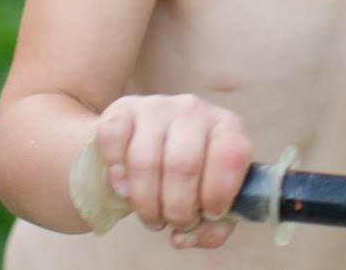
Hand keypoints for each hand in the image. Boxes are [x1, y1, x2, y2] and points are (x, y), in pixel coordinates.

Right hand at [94, 94, 253, 249]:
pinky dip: (117, 174)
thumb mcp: (210, 201)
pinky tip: (124, 189)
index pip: (231, 155)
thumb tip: (183, 237)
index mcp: (227, 127)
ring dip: (146, 204)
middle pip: (184, 165)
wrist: (142, 148)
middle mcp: (194, 110)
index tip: (209, 213)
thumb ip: (212, 228)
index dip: (219, 193)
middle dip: (178, 209)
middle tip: (175, 222)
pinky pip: (113, 140)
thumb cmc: (188, 180)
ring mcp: (156, 106)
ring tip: (152, 216)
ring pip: (145, 161)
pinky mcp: (123, 109)